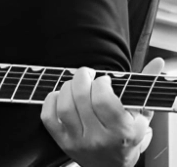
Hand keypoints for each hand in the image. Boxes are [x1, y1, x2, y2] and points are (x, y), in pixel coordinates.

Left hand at [41, 58, 164, 166]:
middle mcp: (98, 139)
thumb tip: (157, 63)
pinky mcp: (61, 141)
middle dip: (82, 77)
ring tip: (76, 84)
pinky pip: (48, 116)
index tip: (104, 80)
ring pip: (65, 105)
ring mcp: (78, 141)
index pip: (103, 100)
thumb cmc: (126, 137)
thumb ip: (145, 89)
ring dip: (67, 87)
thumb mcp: (141, 115)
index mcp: (122, 132)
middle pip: (81, 97)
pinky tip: (62, 97)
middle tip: (87, 74)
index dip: (101, 83)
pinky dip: (52, 100)